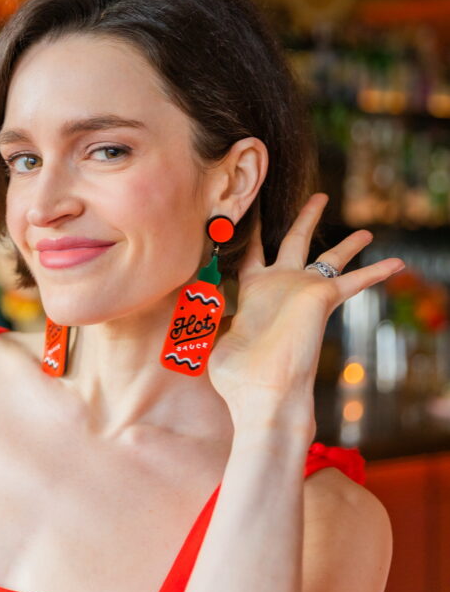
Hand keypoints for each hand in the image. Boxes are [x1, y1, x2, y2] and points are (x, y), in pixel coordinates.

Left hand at [207, 193, 404, 433]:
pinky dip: (375, 273)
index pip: (252, 253)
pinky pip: (354, 282)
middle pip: (293, 240)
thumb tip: (193, 307)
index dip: (251, 233)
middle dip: (305, 219)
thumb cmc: (237, 375)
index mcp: (253, 290)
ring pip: (328, 256)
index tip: (251, 211)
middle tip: (317, 198)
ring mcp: (302, 291)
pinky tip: (398, 262)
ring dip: (347, 244)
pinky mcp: (321, 298)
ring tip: (366, 230)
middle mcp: (280, 285)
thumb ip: (210, 317)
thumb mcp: (214, 338)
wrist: (263, 393)